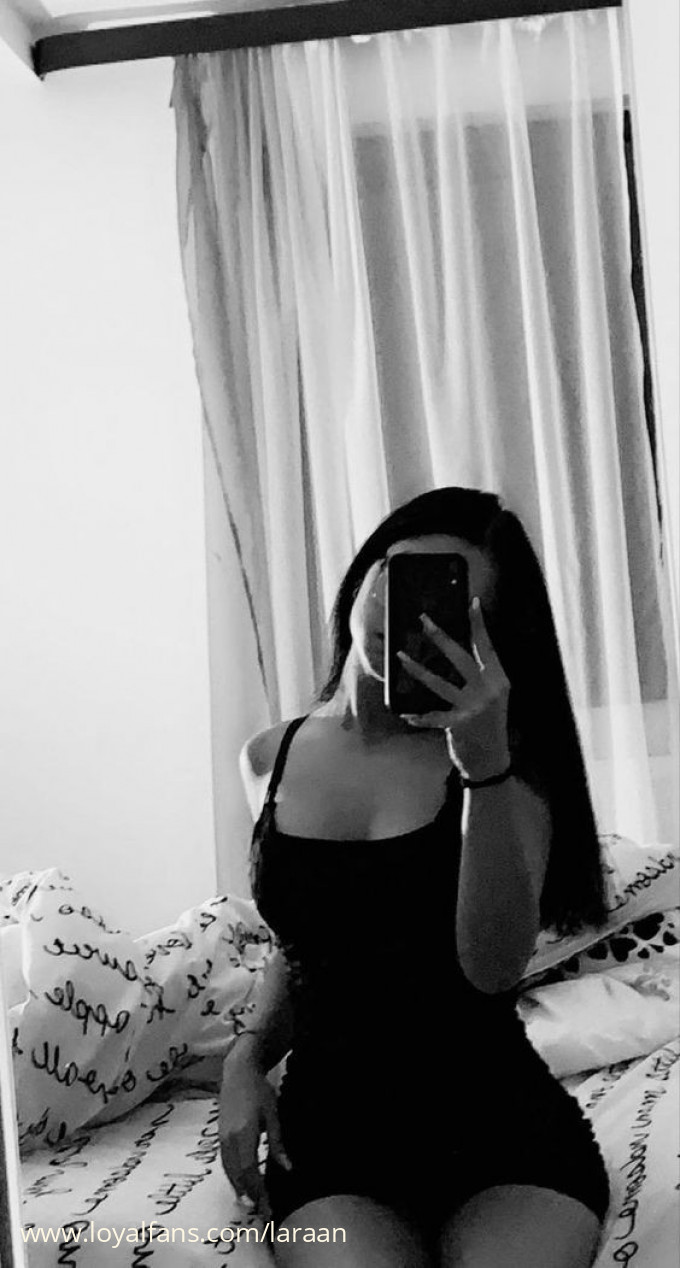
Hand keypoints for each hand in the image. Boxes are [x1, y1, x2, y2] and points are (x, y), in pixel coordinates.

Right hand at [219, 1047, 290, 1222]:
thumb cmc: (259, 1091)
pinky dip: (233, 1177)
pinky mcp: (220, 1136)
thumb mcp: (273, 1115)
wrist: (238, 1072)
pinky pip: (225, 1163)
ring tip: (252, 1204)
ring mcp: (222, 1138)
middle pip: (237, 1176)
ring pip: (229, 1171)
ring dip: (239, 1189)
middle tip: (262, 1212)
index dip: (258, 1191)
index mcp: (244, 1134)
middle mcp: (229, 1139)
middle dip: (249, 1196)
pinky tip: (241, 1185)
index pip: (250, 1171)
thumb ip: (277, 1143)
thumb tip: (287, 1169)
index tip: (268, 1206)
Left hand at [397, 596, 510, 780]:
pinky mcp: (458, 725)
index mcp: (498, 679)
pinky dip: (418, 716)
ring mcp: (472, 707)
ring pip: (440, 683)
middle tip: (423, 620)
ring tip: (401, 657)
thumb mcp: (495, 696)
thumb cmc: (490, 724)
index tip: (472, 603)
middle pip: (460, 658)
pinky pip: (432, 716)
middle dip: (440, 637)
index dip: (479, 625)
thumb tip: (459, 649)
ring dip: (418, 670)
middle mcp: (488, 690)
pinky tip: (405, 715)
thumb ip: (482, 675)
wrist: (492, 760)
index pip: (487, 646)